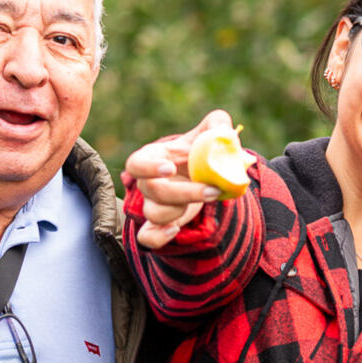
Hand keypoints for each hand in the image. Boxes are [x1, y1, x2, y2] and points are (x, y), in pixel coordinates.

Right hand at [121, 112, 234, 249]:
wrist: (203, 173)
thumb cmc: (200, 150)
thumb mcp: (210, 132)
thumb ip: (218, 125)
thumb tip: (226, 133)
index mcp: (153, 158)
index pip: (136, 164)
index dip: (149, 167)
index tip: (170, 169)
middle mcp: (148, 182)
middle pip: (153, 191)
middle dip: (184, 193)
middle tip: (213, 190)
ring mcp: (152, 204)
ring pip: (153, 214)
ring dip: (180, 211)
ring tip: (206, 199)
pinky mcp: (160, 223)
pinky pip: (148, 237)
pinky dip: (158, 237)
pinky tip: (176, 230)